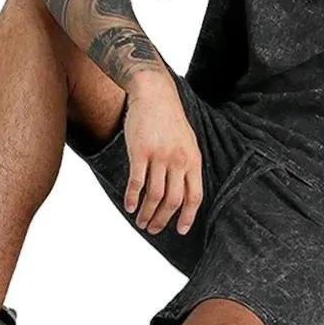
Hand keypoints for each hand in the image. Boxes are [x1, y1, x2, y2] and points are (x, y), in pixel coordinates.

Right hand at [121, 72, 202, 235]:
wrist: (154, 93)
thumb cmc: (170, 120)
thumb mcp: (188, 142)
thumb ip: (188, 166)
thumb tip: (184, 193)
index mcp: (194, 160)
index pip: (194, 196)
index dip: (187, 216)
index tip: (180, 230)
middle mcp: (179, 160)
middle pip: (173, 200)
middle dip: (163, 219)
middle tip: (153, 229)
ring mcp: (159, 156)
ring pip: (154, 195)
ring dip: (147, 213)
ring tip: (141, 222)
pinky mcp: (140, 151)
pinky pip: (137, 181)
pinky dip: (132, 197)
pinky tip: (129, 206)